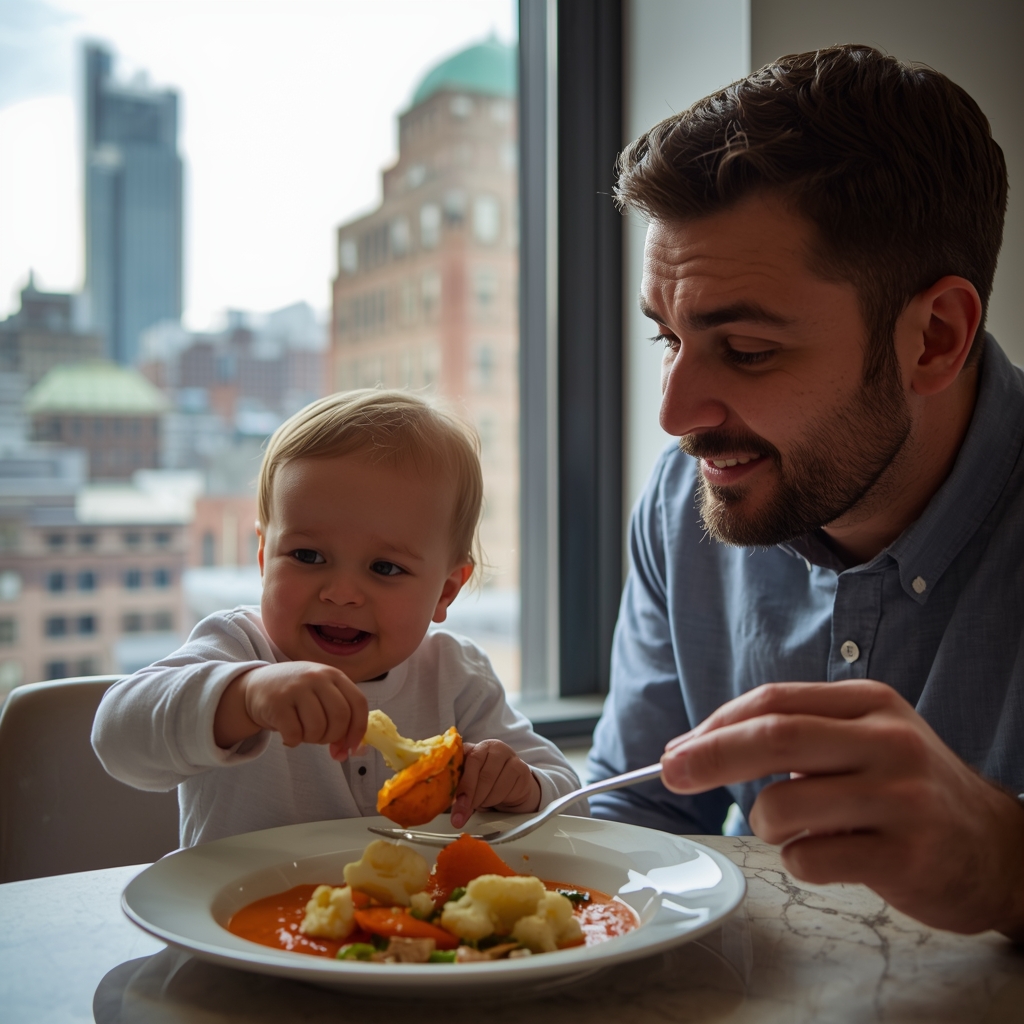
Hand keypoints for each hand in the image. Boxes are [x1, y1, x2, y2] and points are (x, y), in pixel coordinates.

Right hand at [213, 661, 367, 758]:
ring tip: (303, 732)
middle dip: (334, 737)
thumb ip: (339, 718)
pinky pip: (295, 734)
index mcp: (334, 675)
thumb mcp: (322, 695)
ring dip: (313, 739)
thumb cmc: (297, 695)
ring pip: (318, 728)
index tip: (351, 746)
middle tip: (321, 739)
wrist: (257, 685)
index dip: (358, 729)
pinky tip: (288, 733)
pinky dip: (293, 741)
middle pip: (340, 717)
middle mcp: (317, 677)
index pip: (358, 703)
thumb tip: (349, 752)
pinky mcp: (276, 702)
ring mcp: (296, 688)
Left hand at [449, 740, 541, 828]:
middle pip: (483, 774)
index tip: (456, 802)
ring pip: (495, 783)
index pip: (469, 760)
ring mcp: (511, 756)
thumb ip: (460, 791)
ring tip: (482, 803)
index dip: (463, 783)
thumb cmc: (486, 782)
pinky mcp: (522, 769)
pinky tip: (495, 799)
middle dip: (472, 797)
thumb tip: (453, 815)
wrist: (512, 785)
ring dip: (485, 800)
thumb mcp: (470, 782)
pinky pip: (508, 789)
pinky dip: (498, 799)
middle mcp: (494, 747)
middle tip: (463, 813)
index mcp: (477, 746)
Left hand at [660, 680, 1023, 937]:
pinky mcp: (905, 856)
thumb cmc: (909, 790)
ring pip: (784, 806)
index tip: (677, 748)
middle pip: (774, 738)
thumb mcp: (865, 739)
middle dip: (709, 756)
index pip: (774, 701)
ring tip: (801, 829)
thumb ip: (797, 733)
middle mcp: (888, 743)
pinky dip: (800, 861)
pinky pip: (811, 858)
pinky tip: (832, 856)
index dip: (715, 724)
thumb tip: (699, 747)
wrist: (998, 850)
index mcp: (870, 705)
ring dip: (766, 824)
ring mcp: (900, 799)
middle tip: (670, 773)